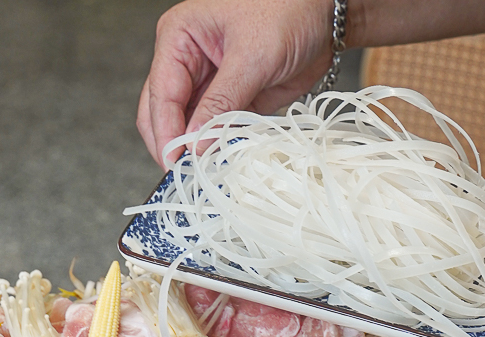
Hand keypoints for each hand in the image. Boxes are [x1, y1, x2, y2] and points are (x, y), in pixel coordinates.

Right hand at [137, 0, 334, 167]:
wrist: (323, 16)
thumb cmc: (288, 10)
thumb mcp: (252, 57)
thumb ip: (222, 102)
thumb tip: (197, 142)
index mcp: (179, 38)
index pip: (161, 93)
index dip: (165, 131)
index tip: (174, 160)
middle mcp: (187, 62)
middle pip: (164, 113)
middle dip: (172, 143)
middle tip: (185, 171)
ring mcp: (207, 84)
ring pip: (188, 127)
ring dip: (195, 149)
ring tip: (205, 169)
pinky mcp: (229, 102)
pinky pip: (215, 131)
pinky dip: (217, 147)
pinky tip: (222, 159)